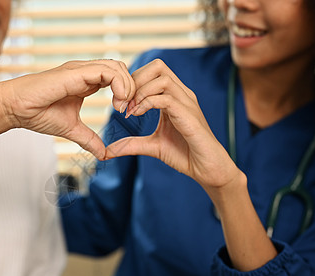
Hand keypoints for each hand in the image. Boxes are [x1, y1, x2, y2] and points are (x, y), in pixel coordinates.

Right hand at [0, 60, 134, 159]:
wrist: (16, 109)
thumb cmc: (38, 114)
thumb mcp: (71, 129)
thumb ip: (89, 140)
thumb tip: (103, 154)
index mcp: (86, 82)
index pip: (117, 78)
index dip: (127, 93)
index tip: (125, 113)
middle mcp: (85, 72)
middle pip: (122, 69)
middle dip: (132, 88)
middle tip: (127, 110)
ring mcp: (81, 70)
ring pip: (117, 66)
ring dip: (128, 87)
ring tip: (122, 107)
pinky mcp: (76, 72)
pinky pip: (107, 70)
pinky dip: (119, 84)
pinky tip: (117, 102)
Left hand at [105, 59, 238, 189]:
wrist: (207, 170)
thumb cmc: (185, 155)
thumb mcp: (152, 146)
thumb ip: (131, 144)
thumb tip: (107, 151)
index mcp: (173, 97)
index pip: (152, 71)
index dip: (132, 82)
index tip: (119, 103)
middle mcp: (182, 95)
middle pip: (157, 66)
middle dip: (135, 80)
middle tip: (122, 103)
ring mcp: (187, 103)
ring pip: (162, 78)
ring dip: (140, 92)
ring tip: (130, 111)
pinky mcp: (189, 116)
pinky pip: (166, 98)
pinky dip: (148, 103)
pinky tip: (137, 115)